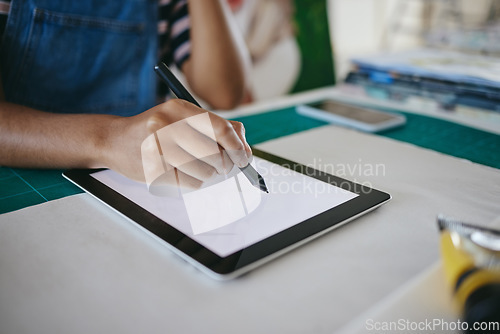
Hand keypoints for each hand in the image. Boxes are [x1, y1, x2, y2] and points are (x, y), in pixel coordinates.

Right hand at [103, 99, 251, 187]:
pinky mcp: (154, 170)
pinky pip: (190, 183)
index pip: (221, 129)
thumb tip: (245, 150)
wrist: (116, 140)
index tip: (243, 158)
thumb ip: (217, 128)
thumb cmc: (157, 130)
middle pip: (215, 154)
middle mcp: (168, 125)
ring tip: (197, 167)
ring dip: (208, 175)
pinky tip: (182, 172)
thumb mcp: (185, 118)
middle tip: (222, 166)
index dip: (238, 147)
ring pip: (205, 172)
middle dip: (225, 165)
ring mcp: (159, 149)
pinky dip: (194, 182)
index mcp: (180, 108)